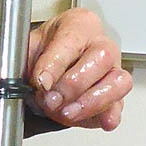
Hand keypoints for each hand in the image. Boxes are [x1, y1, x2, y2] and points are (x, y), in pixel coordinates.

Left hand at [27, 8, 131, 130]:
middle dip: (74, 85)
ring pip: (119, 82)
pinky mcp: (115, 94)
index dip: (55, 64)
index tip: (41, 82)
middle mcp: (101, 44)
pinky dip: (109, 115)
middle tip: (52, 99)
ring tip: (67, 112)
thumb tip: (33, 79)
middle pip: (103, 57)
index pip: (72, 39)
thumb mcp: (27, 47)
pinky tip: (99, 121)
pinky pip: (120, 105)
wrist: (49, 65)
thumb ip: (25, 60)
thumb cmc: (43, 50)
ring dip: (91, 102)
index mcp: (79, 24)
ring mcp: (113, 69)